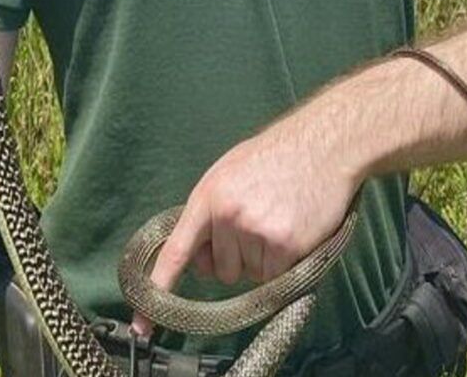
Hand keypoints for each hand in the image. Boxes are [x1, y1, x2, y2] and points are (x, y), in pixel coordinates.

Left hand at [130, 108, 364, 335]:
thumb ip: (208, 211)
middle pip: (220, 271)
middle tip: (257, 225)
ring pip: (250, 275)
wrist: (324, 145)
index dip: (159, 287)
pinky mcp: (287, 245)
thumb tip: (198, 255)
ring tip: (278, 222)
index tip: (143, 321)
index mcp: (208, 197)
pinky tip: (293, 232)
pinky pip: (275, 275)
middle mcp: (228, 216)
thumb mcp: (228, 173)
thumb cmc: (274, 157)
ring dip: (263, 260)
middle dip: (236, 258)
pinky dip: (284, 263)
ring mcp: (257, 231)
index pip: (176, 251)